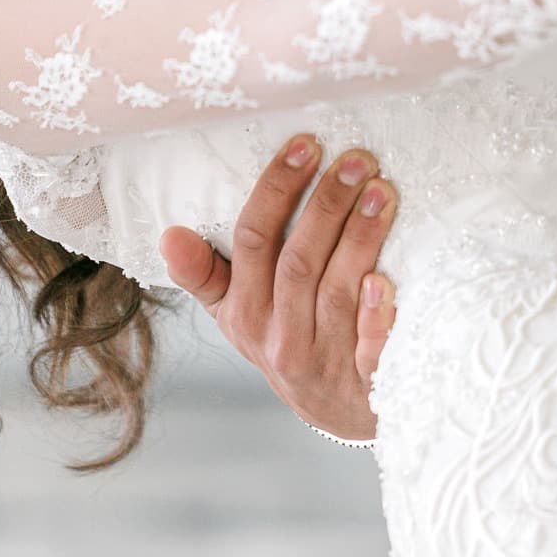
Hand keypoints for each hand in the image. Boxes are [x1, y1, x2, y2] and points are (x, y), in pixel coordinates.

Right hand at [159, 136, 396, 440]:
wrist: (334, 412)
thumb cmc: (284, 340)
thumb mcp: (235, 312)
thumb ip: (204, 273)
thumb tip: (170, 234)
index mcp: (246, 312)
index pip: (254, 241)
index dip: (277, 190)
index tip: (305, 145)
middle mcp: (281, 336)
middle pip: (299, 262)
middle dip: (327, 205)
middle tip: (357, 159)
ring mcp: (324, 360)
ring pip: (336, 292)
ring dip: (359, 239)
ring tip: (381, 192)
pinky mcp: (365, 380)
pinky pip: (370, 349)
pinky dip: (376, 316)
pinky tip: (386, 281)